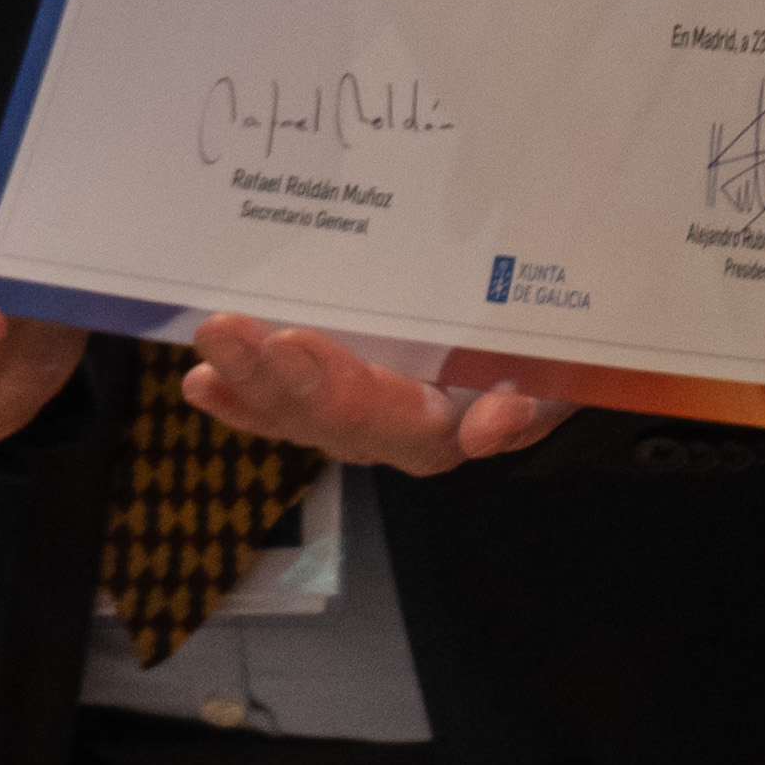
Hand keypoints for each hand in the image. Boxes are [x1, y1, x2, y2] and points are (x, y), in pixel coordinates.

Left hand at [175, 318, 574, 476]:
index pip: (389, 417)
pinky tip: (201, 384)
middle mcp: (391, 435)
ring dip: (247, 379)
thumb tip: (487, 429)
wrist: (552, 353)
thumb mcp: (562, 379)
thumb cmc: (556, 359)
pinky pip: (282, 410)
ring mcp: (357, 419)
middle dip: (272, 376)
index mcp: (445, 429)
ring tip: (209, 344)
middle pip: (327, 417)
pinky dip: (243, 398)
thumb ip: (532, 406)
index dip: (337, 386)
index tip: (293, 341)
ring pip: (295, 411)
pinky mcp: (333, 396)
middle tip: (226, 330)